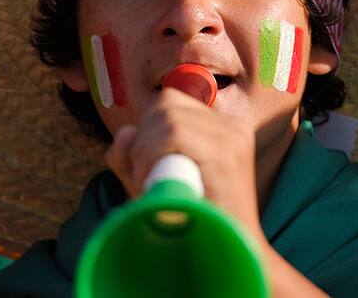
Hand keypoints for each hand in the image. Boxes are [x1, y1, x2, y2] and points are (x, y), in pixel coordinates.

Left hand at [104, 88, 263, 240]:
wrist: (232, 255)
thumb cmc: (190, 222)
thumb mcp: (152, 184)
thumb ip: (130, 157)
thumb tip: (125, 131)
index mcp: (222, 127)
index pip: (170, 102)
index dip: (147, 130)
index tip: (148, 166)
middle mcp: (232, 125)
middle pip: (165, 104)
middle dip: (143, 138)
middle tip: (147, 177)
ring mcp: (232, 135)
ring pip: (166, 115)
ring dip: (145, 149)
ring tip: (152, 181)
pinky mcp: (227, 151)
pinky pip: (174, 131)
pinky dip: (152, 152)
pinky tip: (154, 178)